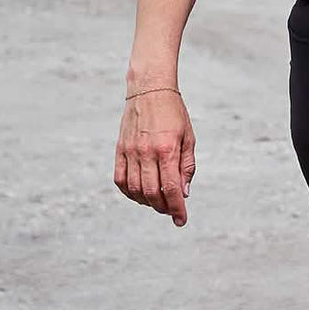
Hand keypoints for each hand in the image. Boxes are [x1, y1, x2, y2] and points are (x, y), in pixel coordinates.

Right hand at [114, 90, 195, 226]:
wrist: (149, 89)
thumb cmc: (174, 113)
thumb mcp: (189, 137)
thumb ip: (186, 166)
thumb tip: (183, 193)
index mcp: (168, 148)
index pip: (171, 187)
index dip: (177, 208)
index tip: (181, 220)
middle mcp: (147, 152)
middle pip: (152, 193)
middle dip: (163, 207)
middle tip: (171, 210)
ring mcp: (130, 152)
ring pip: (135, 190)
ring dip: (147, 202)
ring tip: (158, 202)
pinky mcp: (119, 150)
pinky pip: (120, 179)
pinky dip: (129, 192)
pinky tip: (139, 194)